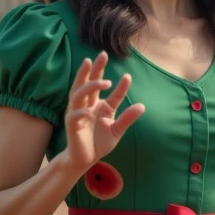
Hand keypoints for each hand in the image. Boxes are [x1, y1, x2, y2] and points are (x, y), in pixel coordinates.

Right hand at [62, 51, 144, 176]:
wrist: (85, 159)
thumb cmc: (99, 142)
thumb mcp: (117, 130)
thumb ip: (127, 118)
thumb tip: (142, 106)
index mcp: (97, 104)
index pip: (108, 91)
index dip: (119, 86)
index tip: (128, 76)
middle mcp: (86, 104)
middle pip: (88, 82)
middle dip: (94, 68)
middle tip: (102, 55)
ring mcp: (77, 113)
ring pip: (78, 94)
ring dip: (90, 86)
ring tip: (105, 82)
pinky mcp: (72, 125)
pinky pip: (74, 115)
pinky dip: (80, 111)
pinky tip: (88, 110)